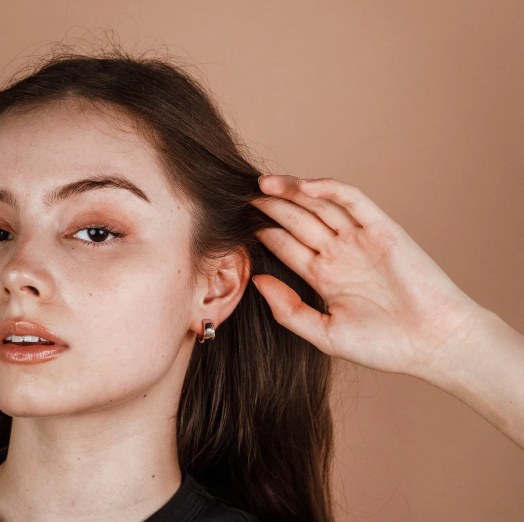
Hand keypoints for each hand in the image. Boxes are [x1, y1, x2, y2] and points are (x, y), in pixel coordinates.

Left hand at [251, 174, 483, 378]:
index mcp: (324, 277)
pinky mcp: (382, 229)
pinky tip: (305, 187)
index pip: (286, 246)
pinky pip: (353, 200)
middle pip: (298, 221)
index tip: (239, 225)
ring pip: (320, 206)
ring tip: (264, 185)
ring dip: (293, 193)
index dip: (264, 234)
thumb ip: (289, 309)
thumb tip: (258, 282)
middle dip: (272, 208)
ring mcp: (359, 240)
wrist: (434, 343)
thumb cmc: (384, 345)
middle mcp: (339, 254)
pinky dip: (330, 190)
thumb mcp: (325, 333)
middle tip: (244, 198)